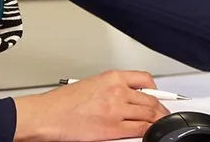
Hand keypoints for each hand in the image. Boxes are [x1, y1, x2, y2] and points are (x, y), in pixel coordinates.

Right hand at [13, 70, 169, 141]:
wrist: (46, 115)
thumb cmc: (62, 102)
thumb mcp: (92, 84)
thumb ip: (112, 87)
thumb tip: (127, 94)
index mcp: (112, 77)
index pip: (145, 79)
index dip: (156, 90)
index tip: (158, 95)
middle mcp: (118, 91)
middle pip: (151, 99)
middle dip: (160, 108)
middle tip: (162, 113)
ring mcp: (117, 110)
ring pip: (149, 114)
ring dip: (157, 120)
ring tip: (159, 123)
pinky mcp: (113, 128)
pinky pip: (140, 129)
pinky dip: (148, 131)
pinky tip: (149, 132)